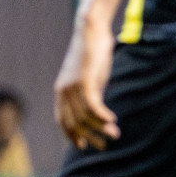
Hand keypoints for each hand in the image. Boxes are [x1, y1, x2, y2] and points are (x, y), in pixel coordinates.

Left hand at [53, 24, 118, 149]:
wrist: (90, 30)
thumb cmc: (92, 52)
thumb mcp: (90, 77)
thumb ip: (90, 94)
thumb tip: (98, 112)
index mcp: (61, 91)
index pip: (63, 120)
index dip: (71, 135)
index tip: (82, 146)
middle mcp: (63, 91)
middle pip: (74, 122)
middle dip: (89, 137)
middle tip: (103, 146)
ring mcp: (72, 86)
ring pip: (85, 116)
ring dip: (100, 128)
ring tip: (114, 134)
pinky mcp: (84, 80)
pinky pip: (92, 105)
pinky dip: (102, 115)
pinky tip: (112, 120)